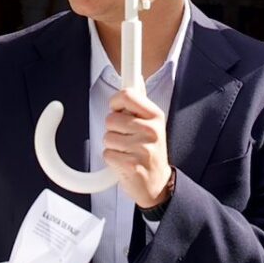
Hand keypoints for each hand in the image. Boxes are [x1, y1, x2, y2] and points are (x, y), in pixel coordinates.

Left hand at [103, 85, 173, 210]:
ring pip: (107, 137)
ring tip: (126, 151)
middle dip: (113, 129)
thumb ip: (139, 105)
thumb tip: (134, 78)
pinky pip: (106, 154)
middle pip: (111, 118)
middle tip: (126, 138)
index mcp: (155, 116)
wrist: (157, 184)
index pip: (127, 95)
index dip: (115, 102)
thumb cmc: (150, 152)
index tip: (117, 109)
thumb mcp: (152, 124)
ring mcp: (142, 148)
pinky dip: (111, 159)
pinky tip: (124, 162)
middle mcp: (151, 130)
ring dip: (112, 146)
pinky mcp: (131, 164)